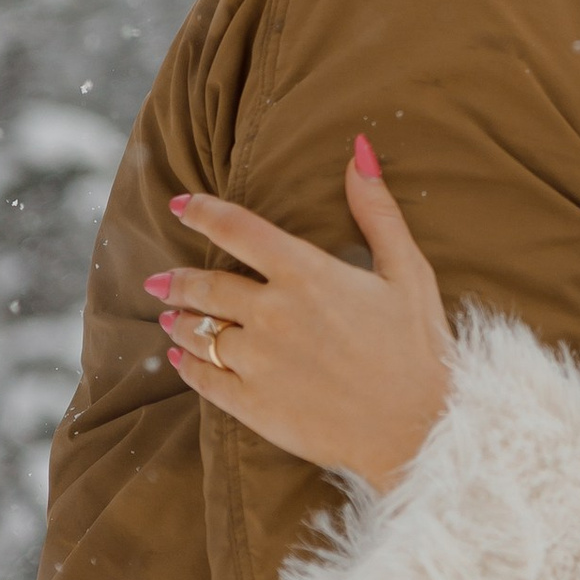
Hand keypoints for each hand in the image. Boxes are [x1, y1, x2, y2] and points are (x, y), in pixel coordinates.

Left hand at [149, 136, 452, 491]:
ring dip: (179, 320)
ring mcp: (258, 361)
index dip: (202, 212)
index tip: (179, 205)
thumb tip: (358, 150)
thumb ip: (376, 209)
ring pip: (198, 332)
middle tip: (159, 279)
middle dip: (177, 279)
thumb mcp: (407, 269)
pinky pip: (204, 379)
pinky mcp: (253, 405)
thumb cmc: (419, 346)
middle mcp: (273, 313)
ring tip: (168, 317)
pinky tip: (181, 361)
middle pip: (207, 285)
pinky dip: (187, 366)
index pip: (237, 229)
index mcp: (306, 273)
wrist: (420, 429)